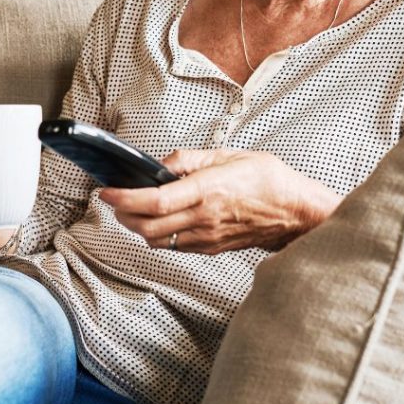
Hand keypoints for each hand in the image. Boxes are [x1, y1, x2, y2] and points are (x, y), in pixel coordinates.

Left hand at [98, 149, 341, 254]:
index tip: (108, 192)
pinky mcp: (211, 248)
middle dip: (124, 215)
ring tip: (131, 210)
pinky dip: (158, 235)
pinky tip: (158, 220)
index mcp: (208, 191)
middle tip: (115, 201)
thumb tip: (161, 165)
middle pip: (148, 227)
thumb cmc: (268, 180)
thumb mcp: (228, 155)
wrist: (295, 212)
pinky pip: (174, 246)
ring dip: (138, 228)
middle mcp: (204, 218)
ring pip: (157, 241)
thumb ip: (190, 160)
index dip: (125, 198)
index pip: (155, 201)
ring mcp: (207, 237)